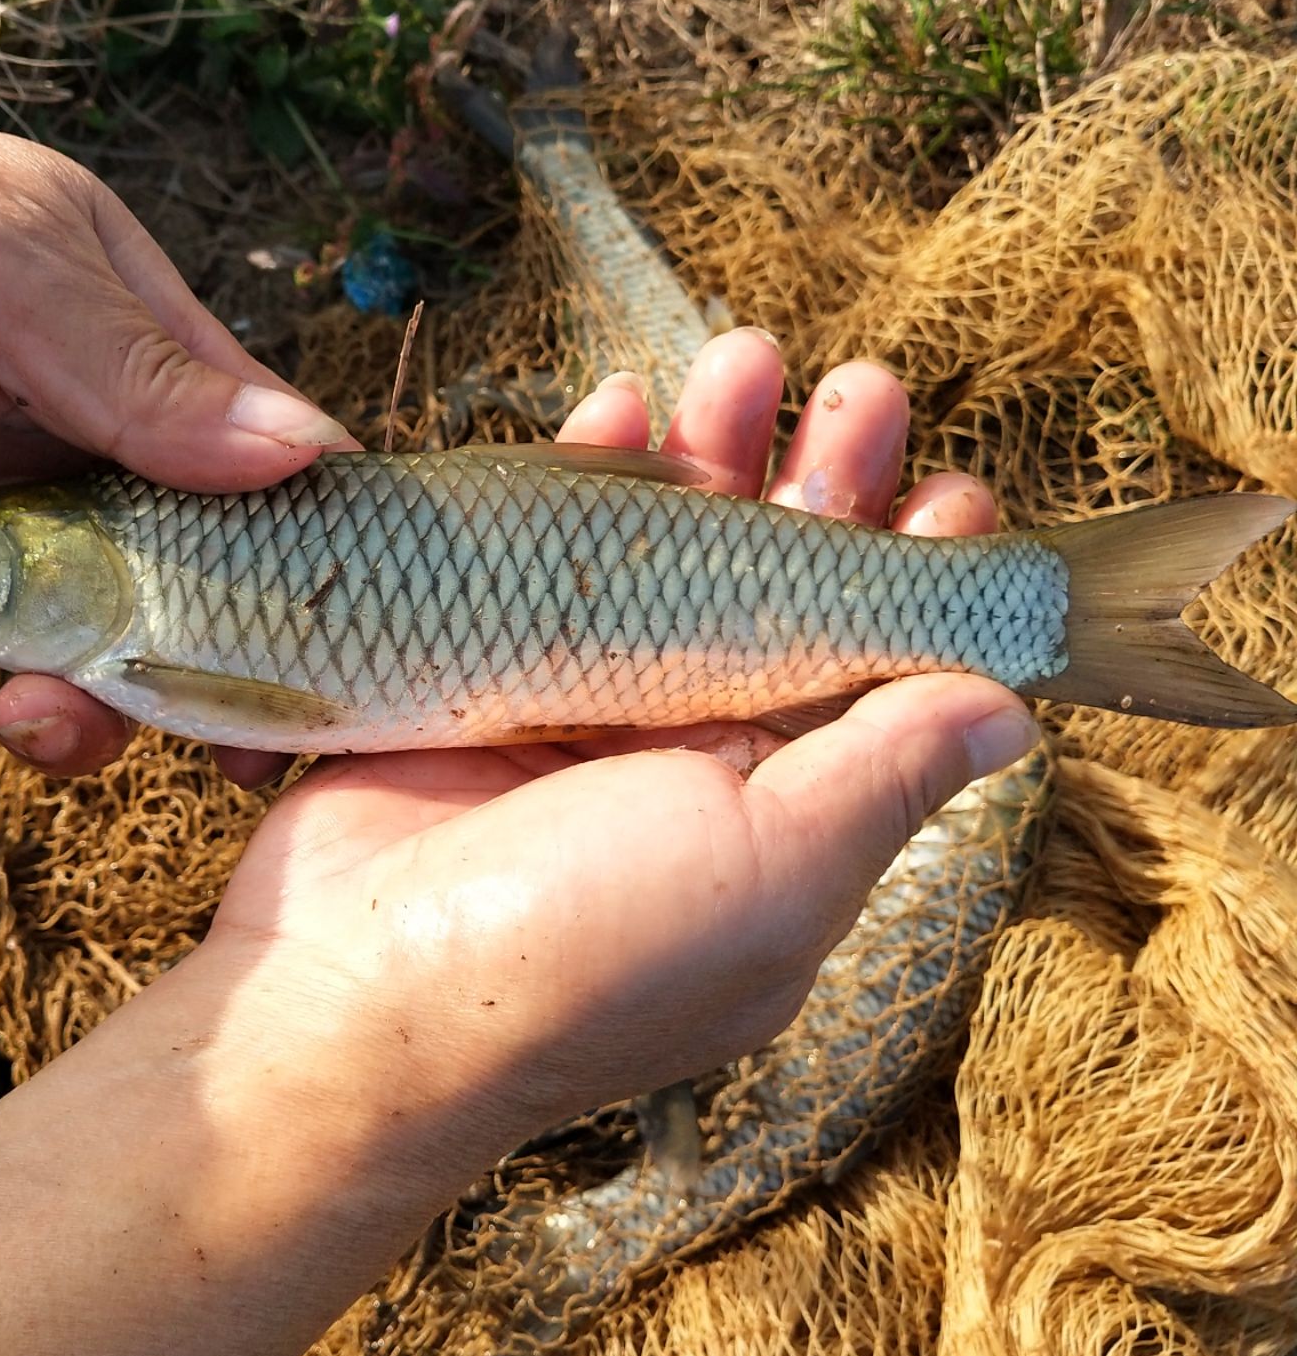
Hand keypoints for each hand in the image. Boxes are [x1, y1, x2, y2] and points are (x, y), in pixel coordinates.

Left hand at [0, 0, 352, 772]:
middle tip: (210, 759)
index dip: (310, 575)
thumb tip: (308, 454)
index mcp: (148, 364)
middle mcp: (83, 453)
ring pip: (60, 655)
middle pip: (175, 602)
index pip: (267, 476)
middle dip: (191, 684)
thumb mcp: (10, 275)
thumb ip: (144, 376)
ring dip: (59, 712)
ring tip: (22, 716)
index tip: (338, 671)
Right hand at [202, 329, 1030, 1132]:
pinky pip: (550, 552)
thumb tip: (1009, 713)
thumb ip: (885, 777)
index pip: (886, 677)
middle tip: (861, 392)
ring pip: (672, 554)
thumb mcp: (773, 871)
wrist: (347, 998)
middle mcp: (699, 760)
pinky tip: (620, 406)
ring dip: (714, 455)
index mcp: (790, 814)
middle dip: (828, 485)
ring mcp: (589, 712)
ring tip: (745, 356)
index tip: (952, 490)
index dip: (928, 582)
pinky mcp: (488, 673)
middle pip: (786, 592)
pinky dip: (587, 475)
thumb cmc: (581, 954)